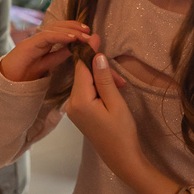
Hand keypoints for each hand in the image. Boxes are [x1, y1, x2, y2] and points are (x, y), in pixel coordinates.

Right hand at [0, 21, 97, 82]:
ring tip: (83, 35)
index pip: (60, 30)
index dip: (74, 29)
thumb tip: (75, 47)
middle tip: (89, 31)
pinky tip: (71, 39)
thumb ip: (60, 55)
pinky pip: (46, 37)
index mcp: (44, 43)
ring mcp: (33, 40)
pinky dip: (59, 36)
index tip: (88, 33)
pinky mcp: (28, 45)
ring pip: (53, 29)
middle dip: (74, 27)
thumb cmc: (25, 75)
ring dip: (70, 31)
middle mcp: (38, 38)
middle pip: (58, 26)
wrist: (8, 83)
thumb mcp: (48, 64)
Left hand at [67, 54, 145, 178]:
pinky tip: (112, 92)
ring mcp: (73, 109)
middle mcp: (71, 104)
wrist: (121, 158)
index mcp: (79, 101)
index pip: (81, 68)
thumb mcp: (116, 103)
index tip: (95, 35)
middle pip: (83, 75)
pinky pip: (86, 92)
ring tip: (120, 88)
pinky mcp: (78, 113)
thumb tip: (97, 56)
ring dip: (102, 80)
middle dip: (101, 71)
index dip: (89, 51)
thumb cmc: (122, 132)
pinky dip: (98, 88)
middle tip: (121, 80)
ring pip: (86, 83)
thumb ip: (104, 78)